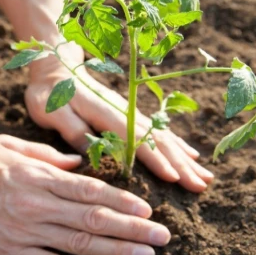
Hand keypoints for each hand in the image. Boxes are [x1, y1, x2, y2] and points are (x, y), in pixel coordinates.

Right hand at [0, 135, 170, 254]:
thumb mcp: (8, 146)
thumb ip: (45, 154)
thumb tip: (77, 162)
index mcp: (39, 177)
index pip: (89, 190)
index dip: (121, 201)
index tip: (147, 211)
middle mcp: (38, 204)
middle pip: (92, 218)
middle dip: (130, 229)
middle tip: (161, 238)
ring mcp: (25, 230)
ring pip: (78, 243)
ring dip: (114, 252)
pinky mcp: (10, 251)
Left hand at [26, 61, 213, 192]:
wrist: (55, 67)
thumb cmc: (50, 94)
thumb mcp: (52, 112)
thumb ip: (73, 130)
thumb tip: (94, 154)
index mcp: (106, 113)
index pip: (136, 140)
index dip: (155, 159)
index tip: (174, 178)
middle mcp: (125, 112)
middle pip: (158, 140)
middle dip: (180, 164)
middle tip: (200, 186)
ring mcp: (130, 112)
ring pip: (163, 136)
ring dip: (184, 158)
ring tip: (205, 177)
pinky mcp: (129, 113)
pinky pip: (158, 130)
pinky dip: (177, 144)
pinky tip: (191, 156)